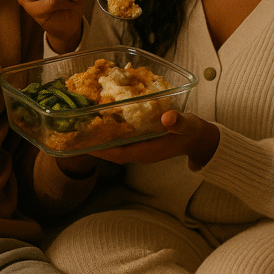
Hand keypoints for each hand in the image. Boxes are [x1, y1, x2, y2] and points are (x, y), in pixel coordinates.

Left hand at [91, 111, 219, 169]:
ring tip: (81, 125)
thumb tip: (167, 118)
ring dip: (99, 137)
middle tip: (74, 132)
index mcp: (146, 152)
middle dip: (93, 144)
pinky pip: (121, 139)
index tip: (83, 144)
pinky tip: (101, 119)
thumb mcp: (188, 126)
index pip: (117, 154)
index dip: (100, 150)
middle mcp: (139, 152)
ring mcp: (139, 147)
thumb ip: (179, 122)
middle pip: (110, 151)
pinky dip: (110, 131)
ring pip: (114, 145)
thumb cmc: (192, 132)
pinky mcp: (141, 140)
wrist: (199, 139)